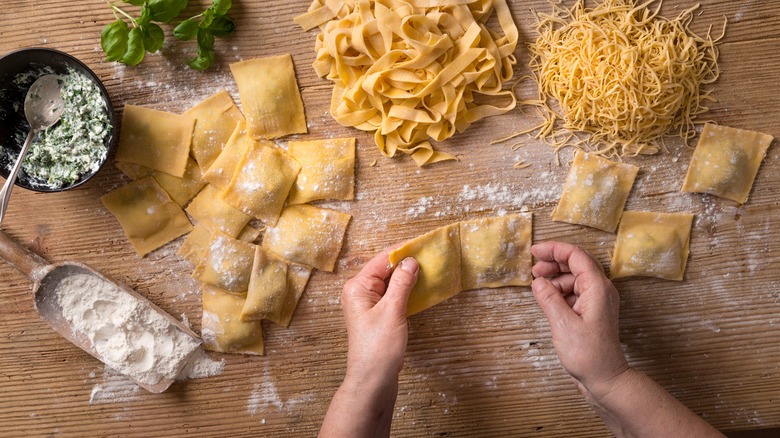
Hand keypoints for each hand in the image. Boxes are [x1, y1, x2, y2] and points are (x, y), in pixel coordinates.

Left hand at [319, 249, 417, 437]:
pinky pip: (392, 296)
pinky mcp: (377, 315)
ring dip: (407, 277)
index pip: (381, 260)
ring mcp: (368, 304)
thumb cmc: (378, 347)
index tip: (421, 244)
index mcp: (357, 287)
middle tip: (428, 255)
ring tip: (427, 268)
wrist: (373, 379)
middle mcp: (359, 293)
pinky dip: (405, 290)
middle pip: (384, 269)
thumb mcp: (392, 311)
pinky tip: (419, 288)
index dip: (401, 251)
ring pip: (390, 283)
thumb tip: (410, 261)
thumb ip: (402, 283)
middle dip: (405, 263)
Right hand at [530, 241, 628, 397]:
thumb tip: (538, 282)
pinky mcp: (592, 312)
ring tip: (539, 286)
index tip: (535, 251)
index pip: (576, 255)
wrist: (605, 378)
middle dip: (554, 262)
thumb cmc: (589, 355)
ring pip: (575, 277)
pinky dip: (561, 291)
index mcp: (598, 288)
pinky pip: (576, 292)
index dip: (554, 249)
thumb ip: (548, 298)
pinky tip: (549, 299)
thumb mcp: (562, 324)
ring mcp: (598, 301)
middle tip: (534, 269)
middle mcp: (601, 291)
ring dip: (556, 277)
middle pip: (577, 263)